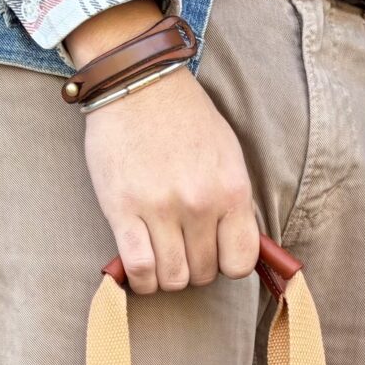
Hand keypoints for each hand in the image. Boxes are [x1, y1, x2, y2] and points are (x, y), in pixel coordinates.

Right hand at [66, 2, 259, 295]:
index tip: (214, 253)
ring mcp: (160, 208)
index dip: (226, 265)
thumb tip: (235, 245)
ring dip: (166, 277)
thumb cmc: (184, 118)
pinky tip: (140, 270)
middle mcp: (200, 204)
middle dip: (194, 268)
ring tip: (160, 258)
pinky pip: (138, 268)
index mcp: (231, 190)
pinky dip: (140, 280)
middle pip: (204, 272)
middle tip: (181, 250)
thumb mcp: (227, 155)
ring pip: (172, 278)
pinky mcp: (122, 209)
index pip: (241, 262)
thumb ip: (234, 201)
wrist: (138, 83)